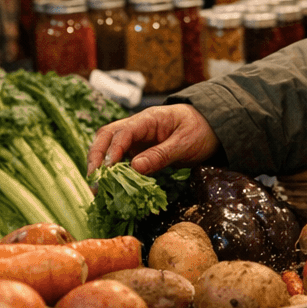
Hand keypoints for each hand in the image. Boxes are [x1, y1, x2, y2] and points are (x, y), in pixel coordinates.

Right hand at [88, 104, 220, 175]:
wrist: (213, 126)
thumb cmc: (201, 130)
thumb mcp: (185, 143)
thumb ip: (161, 155)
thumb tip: (134, 168)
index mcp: (148, 119)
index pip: (122, 132)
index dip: (111, 151)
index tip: (106, 172)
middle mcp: (137, 126)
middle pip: (107, 136)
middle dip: (96, 156)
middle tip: (94, 180)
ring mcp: (136, 138)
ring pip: (110, 147)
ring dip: (101, 164)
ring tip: (98, 188)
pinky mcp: (139, 150)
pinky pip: (121, 159)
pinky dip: (113, 171)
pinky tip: (111, 187)